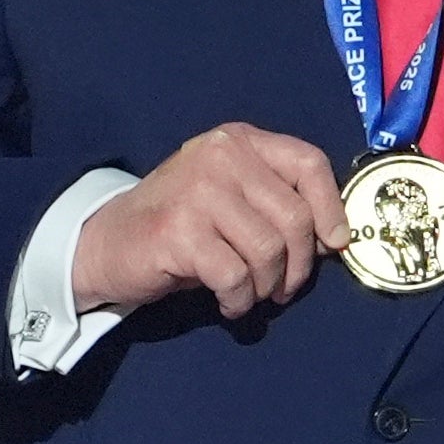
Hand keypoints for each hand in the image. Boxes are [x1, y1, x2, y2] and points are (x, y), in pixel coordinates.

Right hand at [73, 123, 351, 317]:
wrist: (108, 243)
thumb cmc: (182, 225)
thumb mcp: (233, 198)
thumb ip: (277, 202)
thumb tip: (333, 237)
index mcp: (239, 142)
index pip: (308, 163)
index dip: (331, 208)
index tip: (334, 243)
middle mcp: (220, 156)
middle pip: (294, 217)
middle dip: (298, 265)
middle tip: (281, 287)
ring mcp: (198, 191)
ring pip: (269, 250)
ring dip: (266, 286)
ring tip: (250, 294)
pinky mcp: (180, 230)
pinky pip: (237, 276)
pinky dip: (239, 300)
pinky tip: (227, 302)